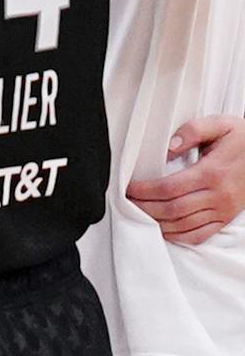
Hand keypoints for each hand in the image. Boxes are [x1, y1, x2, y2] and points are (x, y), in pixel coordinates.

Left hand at [127, 115, 244, 244]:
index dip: (145, 191)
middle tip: (127, 203)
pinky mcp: (226, 218)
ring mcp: (223, 210)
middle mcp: (218, 195)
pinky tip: (164, 229)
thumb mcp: (219, 125)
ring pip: (185, 225)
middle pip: (174, 209)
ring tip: (139, 215)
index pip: (170, 187)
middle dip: (146, 208)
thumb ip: (192, 131)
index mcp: (212, 173)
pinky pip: (201, 234)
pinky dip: (180, 236)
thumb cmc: (241, 139)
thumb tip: (169, 146)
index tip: (129, 188)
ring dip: (159, 223)